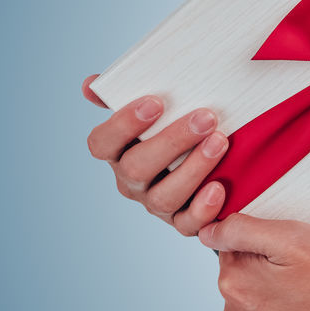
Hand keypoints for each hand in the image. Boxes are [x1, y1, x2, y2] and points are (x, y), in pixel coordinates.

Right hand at [82, 73, 229, 234]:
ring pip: (163, 196)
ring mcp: (155, 203)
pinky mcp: (182, 222)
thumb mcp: (155, 109)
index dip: (123, 124)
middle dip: (172, 141)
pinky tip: (218, 188)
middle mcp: (131, 180)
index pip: (101, 143)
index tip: (155, 102)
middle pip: (136, 168)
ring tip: (220, 142)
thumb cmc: (177, 125)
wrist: (216, 160)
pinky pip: (188, 224)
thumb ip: (123, 93)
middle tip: (205, 118)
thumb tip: (89, 85)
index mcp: (117, 152)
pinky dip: (203, 209)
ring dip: (193, 169)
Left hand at [199, 214, 309, 310]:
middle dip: (273, 274)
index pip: (235, 249)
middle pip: (247, 280)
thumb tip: (209, 231)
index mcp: (235, 285)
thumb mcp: (295, 238)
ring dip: (283, 301)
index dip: (268, 245)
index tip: (295, 254)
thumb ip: (243, 229)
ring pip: (262, 308)